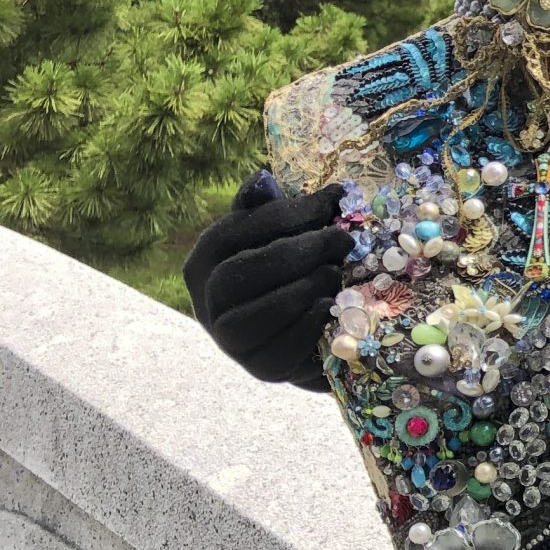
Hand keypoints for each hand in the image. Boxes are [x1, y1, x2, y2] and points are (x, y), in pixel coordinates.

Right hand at [182, 174, 351, 385]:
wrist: (314, 334)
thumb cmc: (294, 272)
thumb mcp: (280, 236)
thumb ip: (271, 210)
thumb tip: (263, 180)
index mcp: (206, 259)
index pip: (234, 231)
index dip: (286, 214)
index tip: (333, 199)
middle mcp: (207, 301)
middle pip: (238, 274)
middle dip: (296, 253)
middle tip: (342, 241)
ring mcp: (229, 340)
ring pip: (254, 316)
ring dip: (302, 290)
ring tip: (335, 275)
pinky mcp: (260, 369)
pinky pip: (280, 351)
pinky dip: (309, 326)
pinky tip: (331, 308)